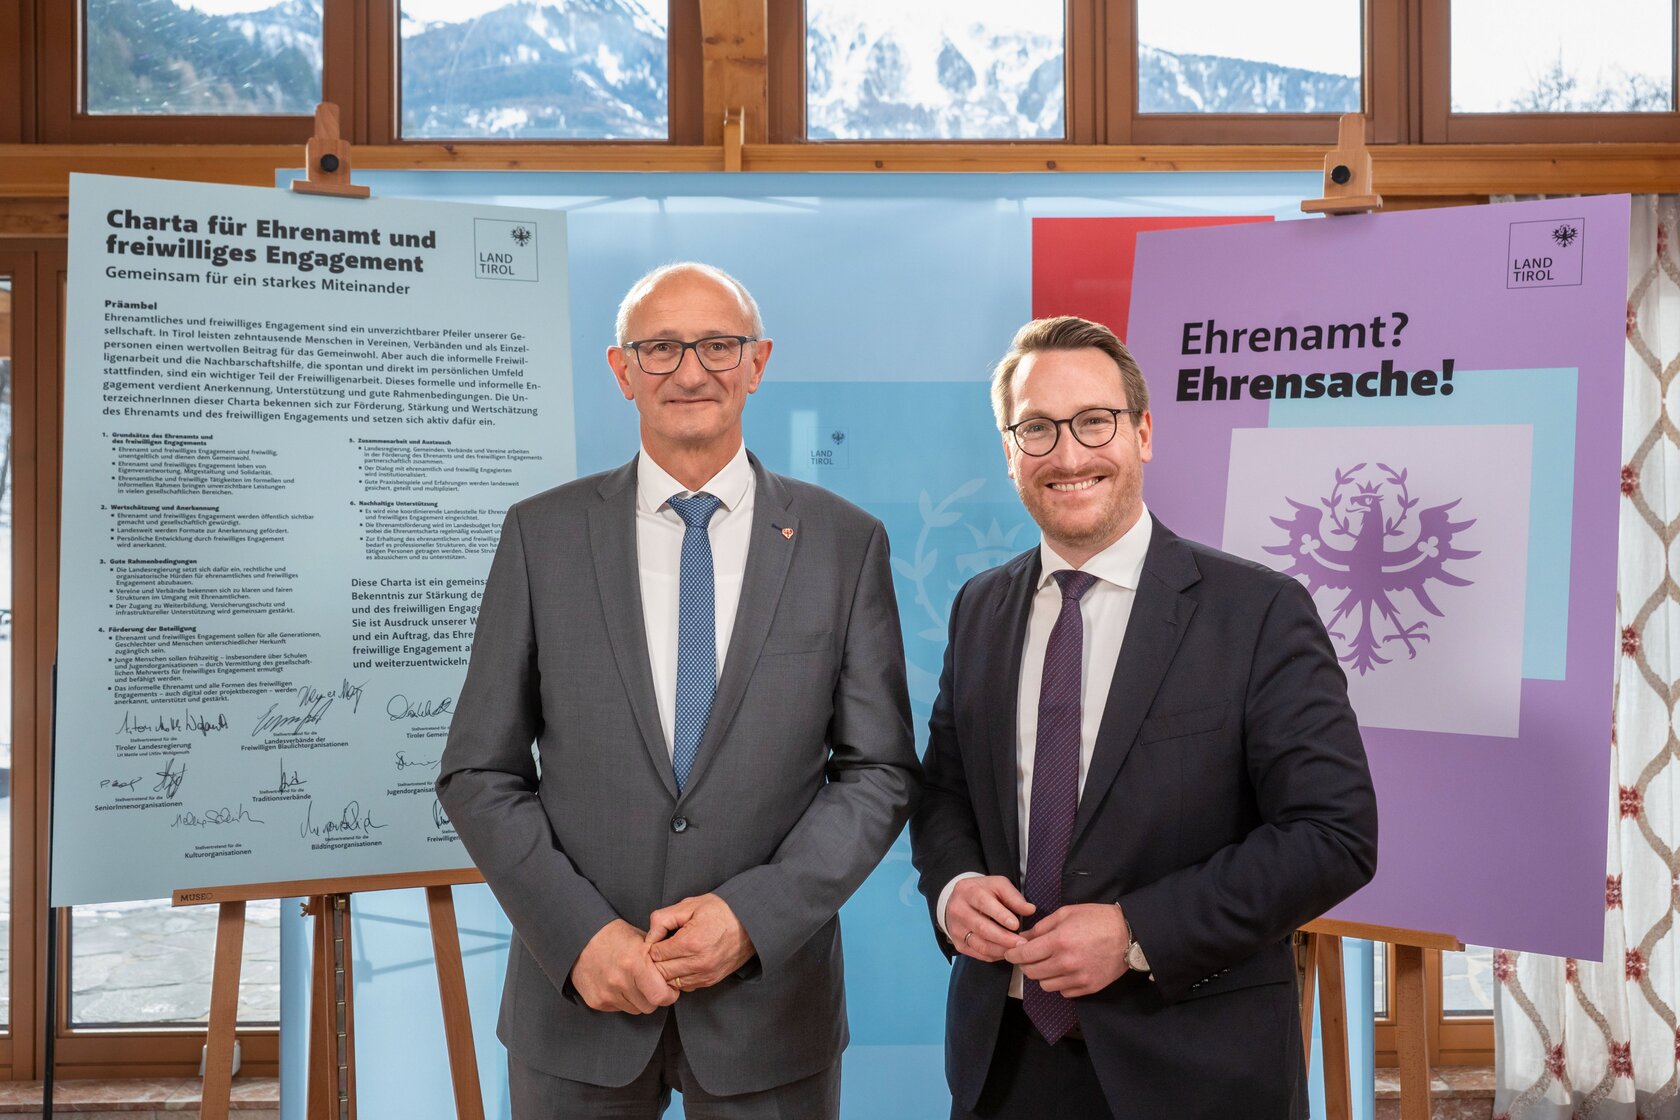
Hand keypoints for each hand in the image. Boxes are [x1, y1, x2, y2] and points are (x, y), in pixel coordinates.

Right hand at [571, 919, 679, 1013]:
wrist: (580, 939)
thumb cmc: (614, 936)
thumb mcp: (641, 939)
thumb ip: (658, 958)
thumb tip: (676, 974)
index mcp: (635, 962)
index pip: (662, 996)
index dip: (669, 994)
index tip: (669, 988)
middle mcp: (620, 981)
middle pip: (650, 1006)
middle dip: (654, 997)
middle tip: (651, 984)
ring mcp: (606, 993)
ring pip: (636, 1010)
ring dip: (638, 999)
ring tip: (632, 982)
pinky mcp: (596, 1001)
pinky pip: (619, 1009)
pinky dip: (622, 1000)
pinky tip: (618, 985)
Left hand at [645, 894, 755, 991]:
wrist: (751, 922)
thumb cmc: (720, 910)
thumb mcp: (690, 905)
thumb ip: (663, 918)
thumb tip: (649, 937)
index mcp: (691, 942)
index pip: (655, 955)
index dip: (651, 946)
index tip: (657, 939)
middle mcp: (699, 963)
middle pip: (661, 972)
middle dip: (656, 961)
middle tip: (660, 948)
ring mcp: (706, 974)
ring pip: (671, 983)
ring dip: (667, 971)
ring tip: (671, 956)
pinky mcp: (711, 980)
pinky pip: (686, 987)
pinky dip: (680, 977)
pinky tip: (683, 963)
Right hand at [945, 876, 1033, 961]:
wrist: (959, 901)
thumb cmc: (983, 892)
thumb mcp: (998, 886)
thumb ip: (1014, 897)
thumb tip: (1030, 909)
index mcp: (967, 891)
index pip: (984, 903)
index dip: (1000, 915)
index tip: (1016, 924)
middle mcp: (958, 910)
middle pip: (981, 928)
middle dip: (1004, 938)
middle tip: (1022, 943)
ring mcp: (956, 929)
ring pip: (980, 945)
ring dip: (1001, 950)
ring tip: (1017, 950)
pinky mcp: (958, 943)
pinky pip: (978, 954)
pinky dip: (995, 955)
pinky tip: (1006, 952)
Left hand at [1004, 903, 1129, 996]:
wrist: (1128, 934)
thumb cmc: (1097, 919)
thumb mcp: (1066, 913)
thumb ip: (1042, 927)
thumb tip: (1023, 938)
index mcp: (1058, 941)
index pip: (1025, 955)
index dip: (1013, 955)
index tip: (1011, 953)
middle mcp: (1066, 963)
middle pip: (1032, 973)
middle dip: (1026, 964)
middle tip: (1030, 957)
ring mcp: (1077, 978)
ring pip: (1045, 985)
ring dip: (1043, 975)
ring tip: (1050, 963)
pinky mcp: (1088, 988)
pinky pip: (1063, 992)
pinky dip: (1060, 983)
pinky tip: (1066, 971)